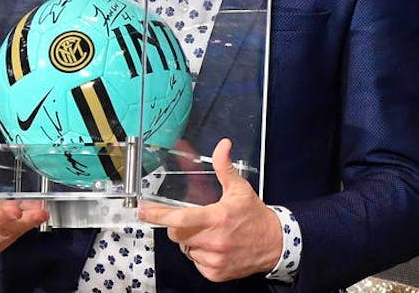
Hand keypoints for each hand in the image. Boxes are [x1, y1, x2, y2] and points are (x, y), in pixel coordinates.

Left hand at [138, 138, 281, 281]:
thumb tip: (223, 145)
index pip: (179, 218)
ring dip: (190, 241)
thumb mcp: (239, 189)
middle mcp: (214, 241)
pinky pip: (195, 262)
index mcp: (216, 218)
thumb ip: (224, 166)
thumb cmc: (254, 215)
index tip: (142, 211)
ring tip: (209, 233)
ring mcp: (214, 259)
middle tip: (193, 220)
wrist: (275, 244)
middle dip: (178, 226)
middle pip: (176, 234)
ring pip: (185, 248)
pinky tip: (213, 247)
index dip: (158, 214)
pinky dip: (199, 255)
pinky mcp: (216, 273)